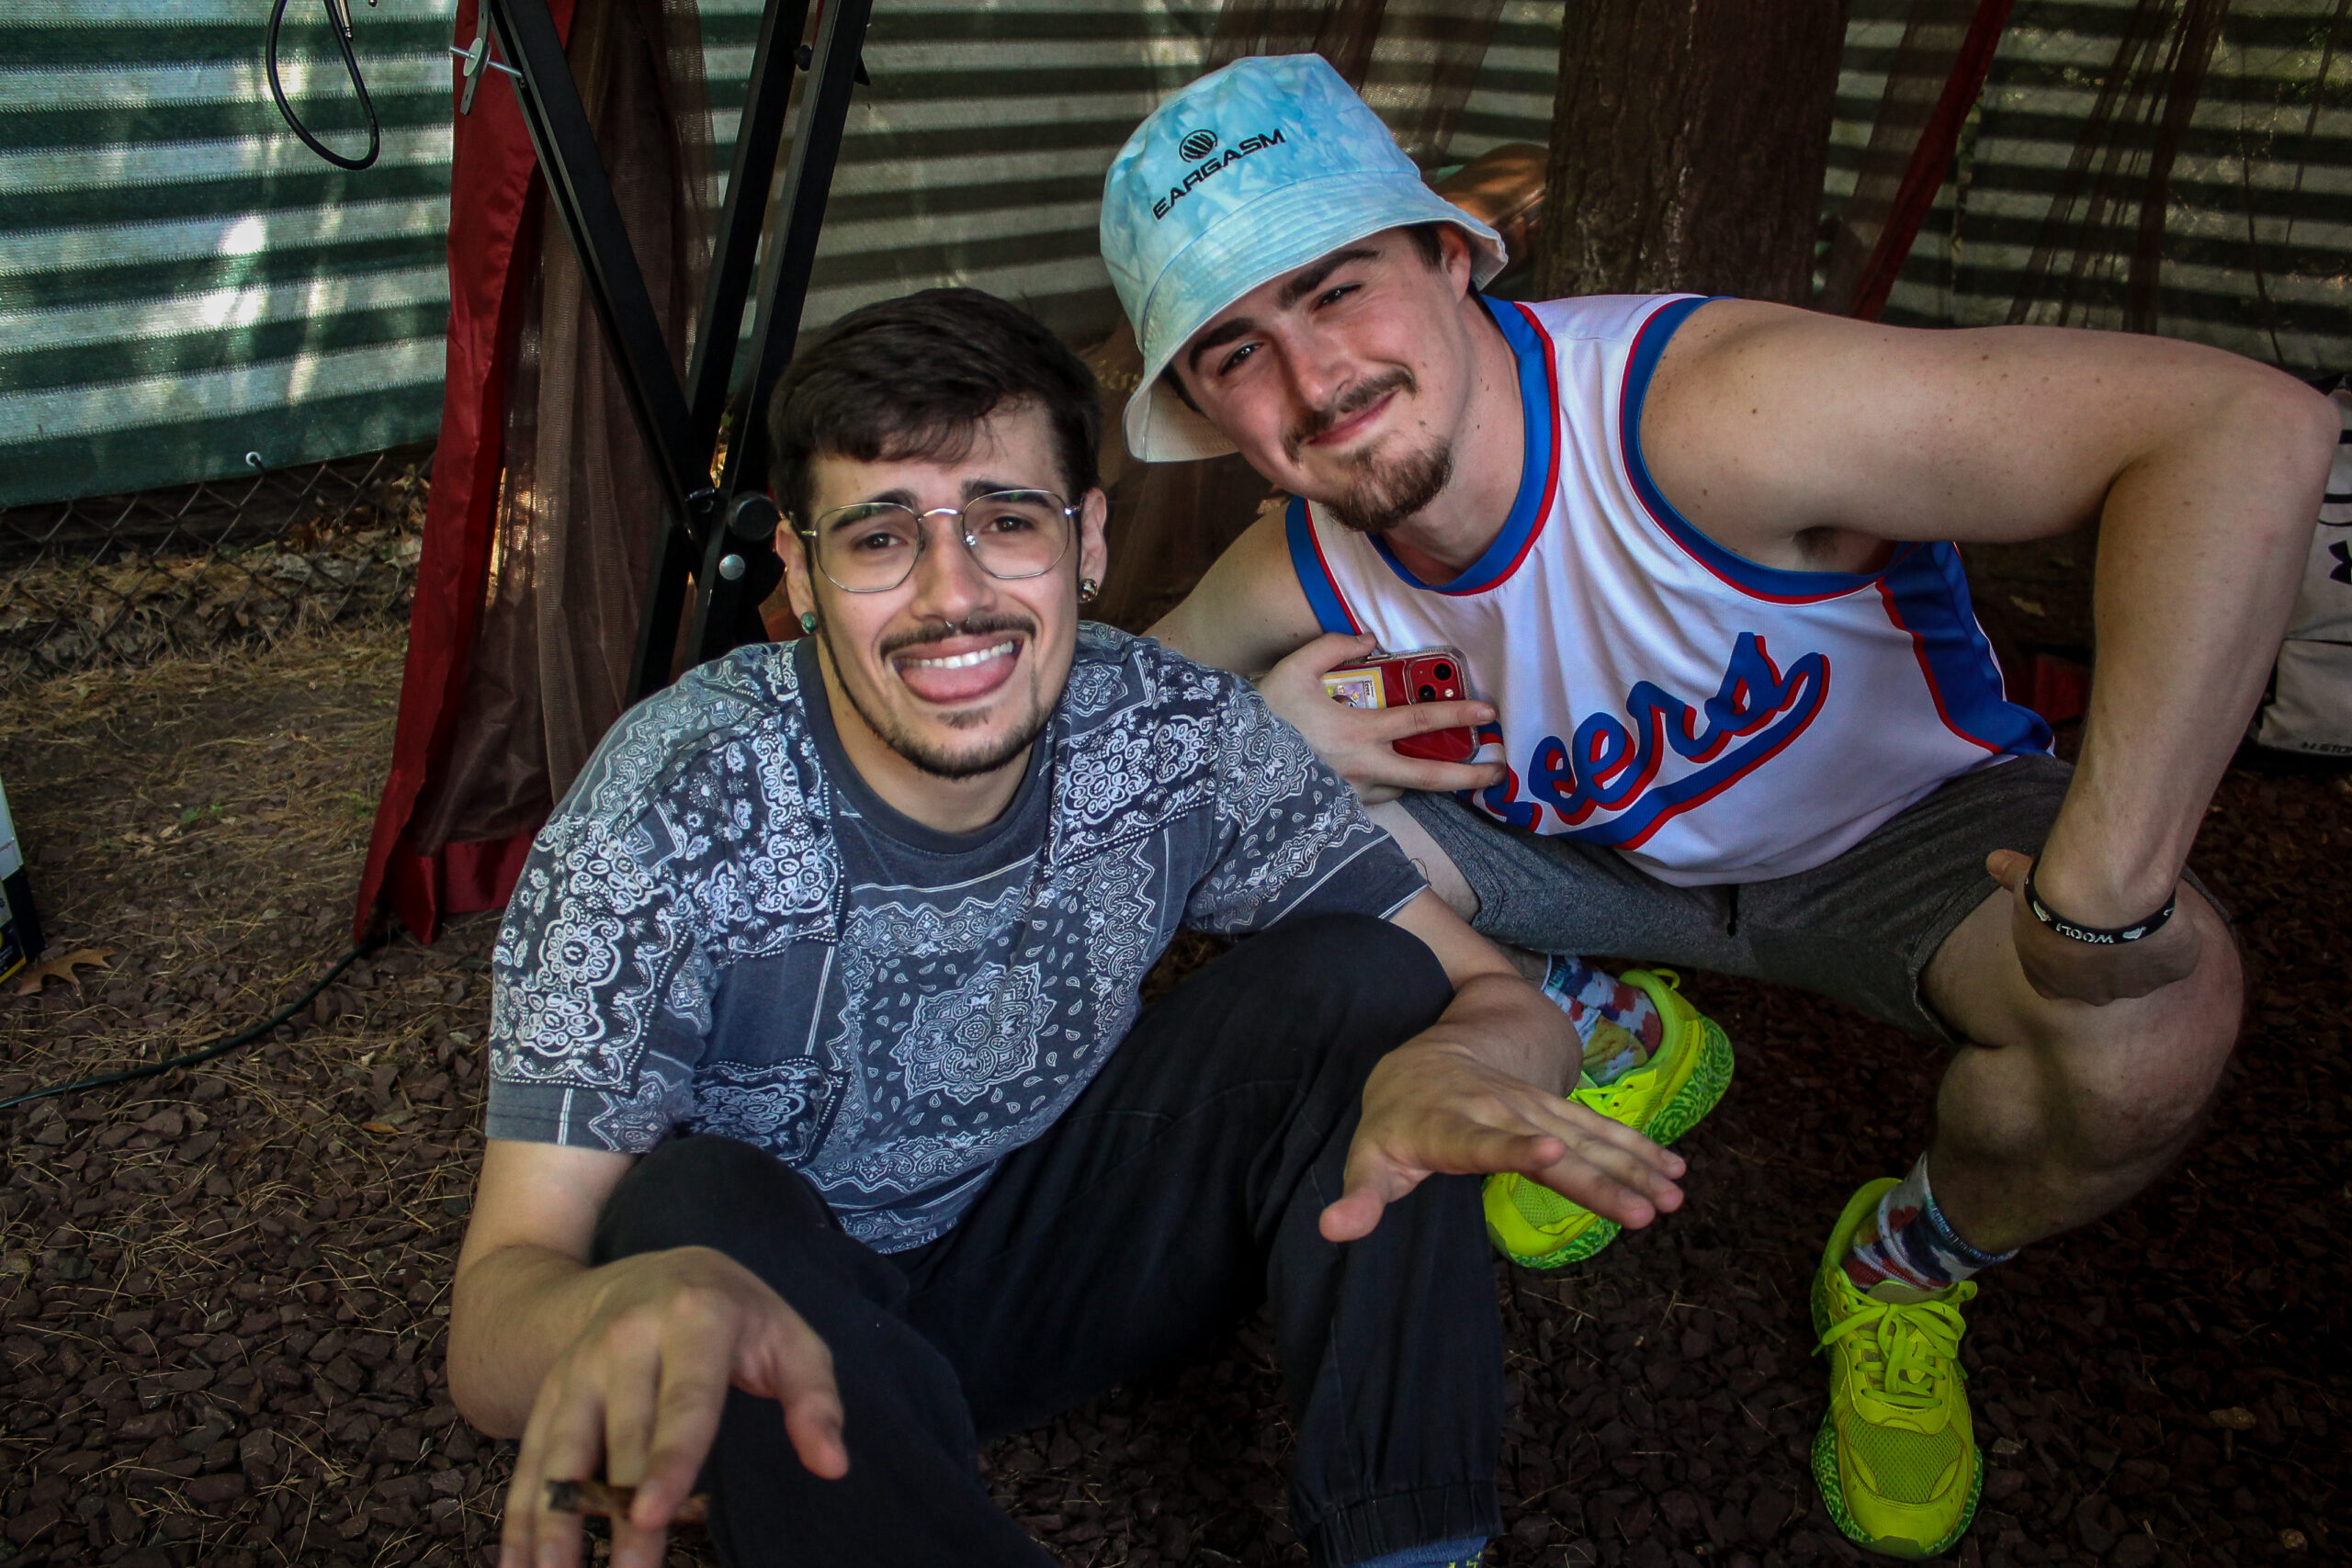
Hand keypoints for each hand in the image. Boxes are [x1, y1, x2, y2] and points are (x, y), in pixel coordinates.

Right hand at [500, 1247, 846, 1567]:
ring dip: (555, 1520)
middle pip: (621, 1437)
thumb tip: (832, 1465)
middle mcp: (626, 1338)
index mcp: (695, 1317)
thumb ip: (814, 1399)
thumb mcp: (787, 1336)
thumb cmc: (734, 1316)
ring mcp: (580, 1366)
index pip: (685, 1400)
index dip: (669, 1461)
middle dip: (618, 1511)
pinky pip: (530, 1457)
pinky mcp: (550, 1392)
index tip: (652, 1516)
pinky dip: (520, 1515)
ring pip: (561, 1450)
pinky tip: (518, 1565)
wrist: (645, 1271)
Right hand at [1258, 633, 1506, 802]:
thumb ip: (1334, 646)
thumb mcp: (1293, 667)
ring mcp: (1351, 794)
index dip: (1457, 714)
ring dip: (1430, 782)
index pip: (1419, 721)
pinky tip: (1393, 776)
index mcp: (1358, 731)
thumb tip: (1369, 638)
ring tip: (1454, 773)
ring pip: (1403, 789)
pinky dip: (1392, 787)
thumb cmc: (1263, 715)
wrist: (1229, 768)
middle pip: (1429, 778)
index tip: (1489, 714)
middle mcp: (1363, 768)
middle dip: (1469, 776)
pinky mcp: (1338, 808)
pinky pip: (1376, 797)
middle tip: (1499, 773)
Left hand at [1320, 1040, 1685, 1242]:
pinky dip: (1638, 1149)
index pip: (1483, 1141)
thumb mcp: (1367, 1159)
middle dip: (1600, 1179)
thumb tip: (1332, 1231)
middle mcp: (1498, 1112)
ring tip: (1674, 1198)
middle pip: (1553, 1146)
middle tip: (1645, 1214)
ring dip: (1633, 1166)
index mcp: (1449, 1127)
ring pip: (1587, 1136)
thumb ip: (1358, 1199)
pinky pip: (1600, 1128)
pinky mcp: (1552, 1107)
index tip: (1550, 1152)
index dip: (1515, 1147)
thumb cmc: (1393, 1122)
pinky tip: (1675, 1172)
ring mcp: (1531, 1106)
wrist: (1422, 1058)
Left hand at [1987, 849, 2202, 1004]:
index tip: (2071, 931)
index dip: (2063, 957)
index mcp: (2049, 981)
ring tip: (2140, 912)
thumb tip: (1994, 861)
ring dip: (2142, 947)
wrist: (2105, 897)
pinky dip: (2176, 937)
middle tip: (2110, 918)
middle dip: (2104, 955)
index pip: (2053, 981)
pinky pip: (2178, 956)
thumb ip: (2012, 877)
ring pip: (2141, 971)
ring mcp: (2136, 986)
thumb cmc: (2055, 893)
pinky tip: (2169, 914)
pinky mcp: (2173, 970)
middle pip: (2100, 981)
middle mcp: (2092, 994)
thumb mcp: (2025, 883)